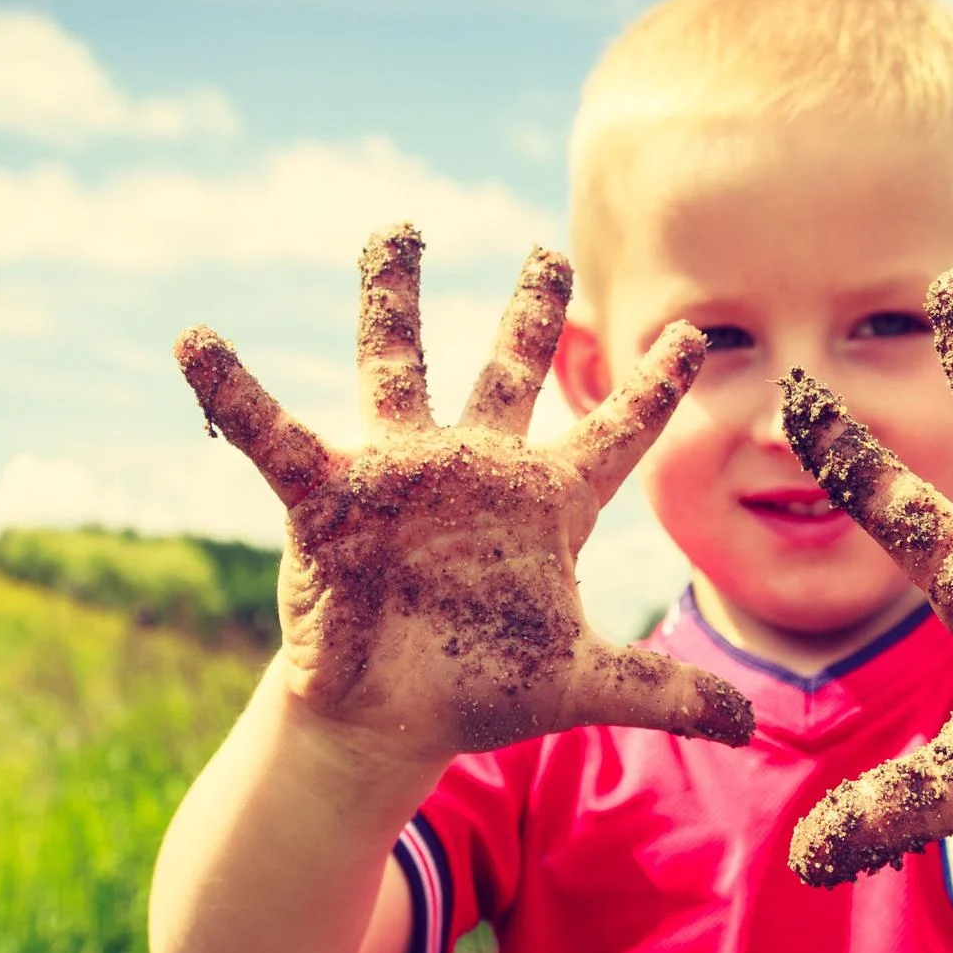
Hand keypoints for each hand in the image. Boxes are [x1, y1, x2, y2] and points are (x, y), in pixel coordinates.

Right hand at [175, 224, 752, 759]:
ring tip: (395, 230)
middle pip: (508, 372)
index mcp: (545, 505)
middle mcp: (474, 472)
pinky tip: (195, 340)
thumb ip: (665, 691)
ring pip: (397, 367)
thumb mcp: (583, 685)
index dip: (654, 387)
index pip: (615, 431)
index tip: (698, 336)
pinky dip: (237, 393)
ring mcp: (401, 476)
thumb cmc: (481, 691)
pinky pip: (276, 436)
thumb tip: (756, 723)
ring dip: (392, 300)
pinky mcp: (331, 500)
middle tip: (547, 250)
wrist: (390, 722)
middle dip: (528, 311)